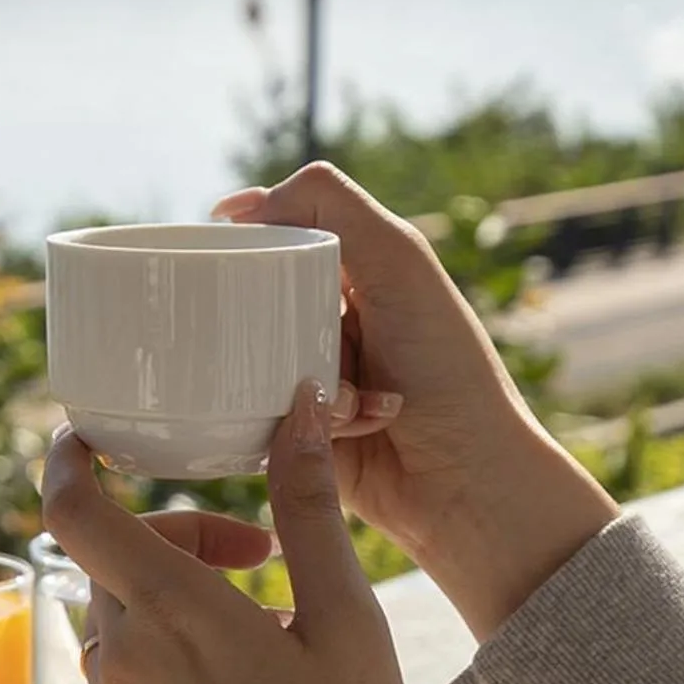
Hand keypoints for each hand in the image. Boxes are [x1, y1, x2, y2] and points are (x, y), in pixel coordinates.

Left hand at [44, 382, 451, 683]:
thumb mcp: (346, 620)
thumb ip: (307, 508)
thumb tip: (300, 409)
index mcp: (171, 614)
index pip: (73, 510)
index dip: (65, 461)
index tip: (89, 436)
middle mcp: (120, 661)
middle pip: (112, 561)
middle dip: (173, 539)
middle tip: (257, 556)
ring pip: (118, 623)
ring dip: (170, 604)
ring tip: (260, 634)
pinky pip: (124, 683)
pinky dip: (165, 663)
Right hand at [215, 164, 617, 639]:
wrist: (464, 479)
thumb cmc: (445, 368)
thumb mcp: (397, 261)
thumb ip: (330, 204)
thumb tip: (239, 205)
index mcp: (361, 269)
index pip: (283, 229)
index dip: (251, 234)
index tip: (218, 245)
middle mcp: (333, 317)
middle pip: (254, 296)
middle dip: (268, 320)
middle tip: (301, 343)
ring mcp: (312, 374)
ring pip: (251, 359)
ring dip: (296, 377)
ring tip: (349, 400)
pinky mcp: (294, 431)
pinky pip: (255, 415)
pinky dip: (297, 421)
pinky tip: (346, 433)